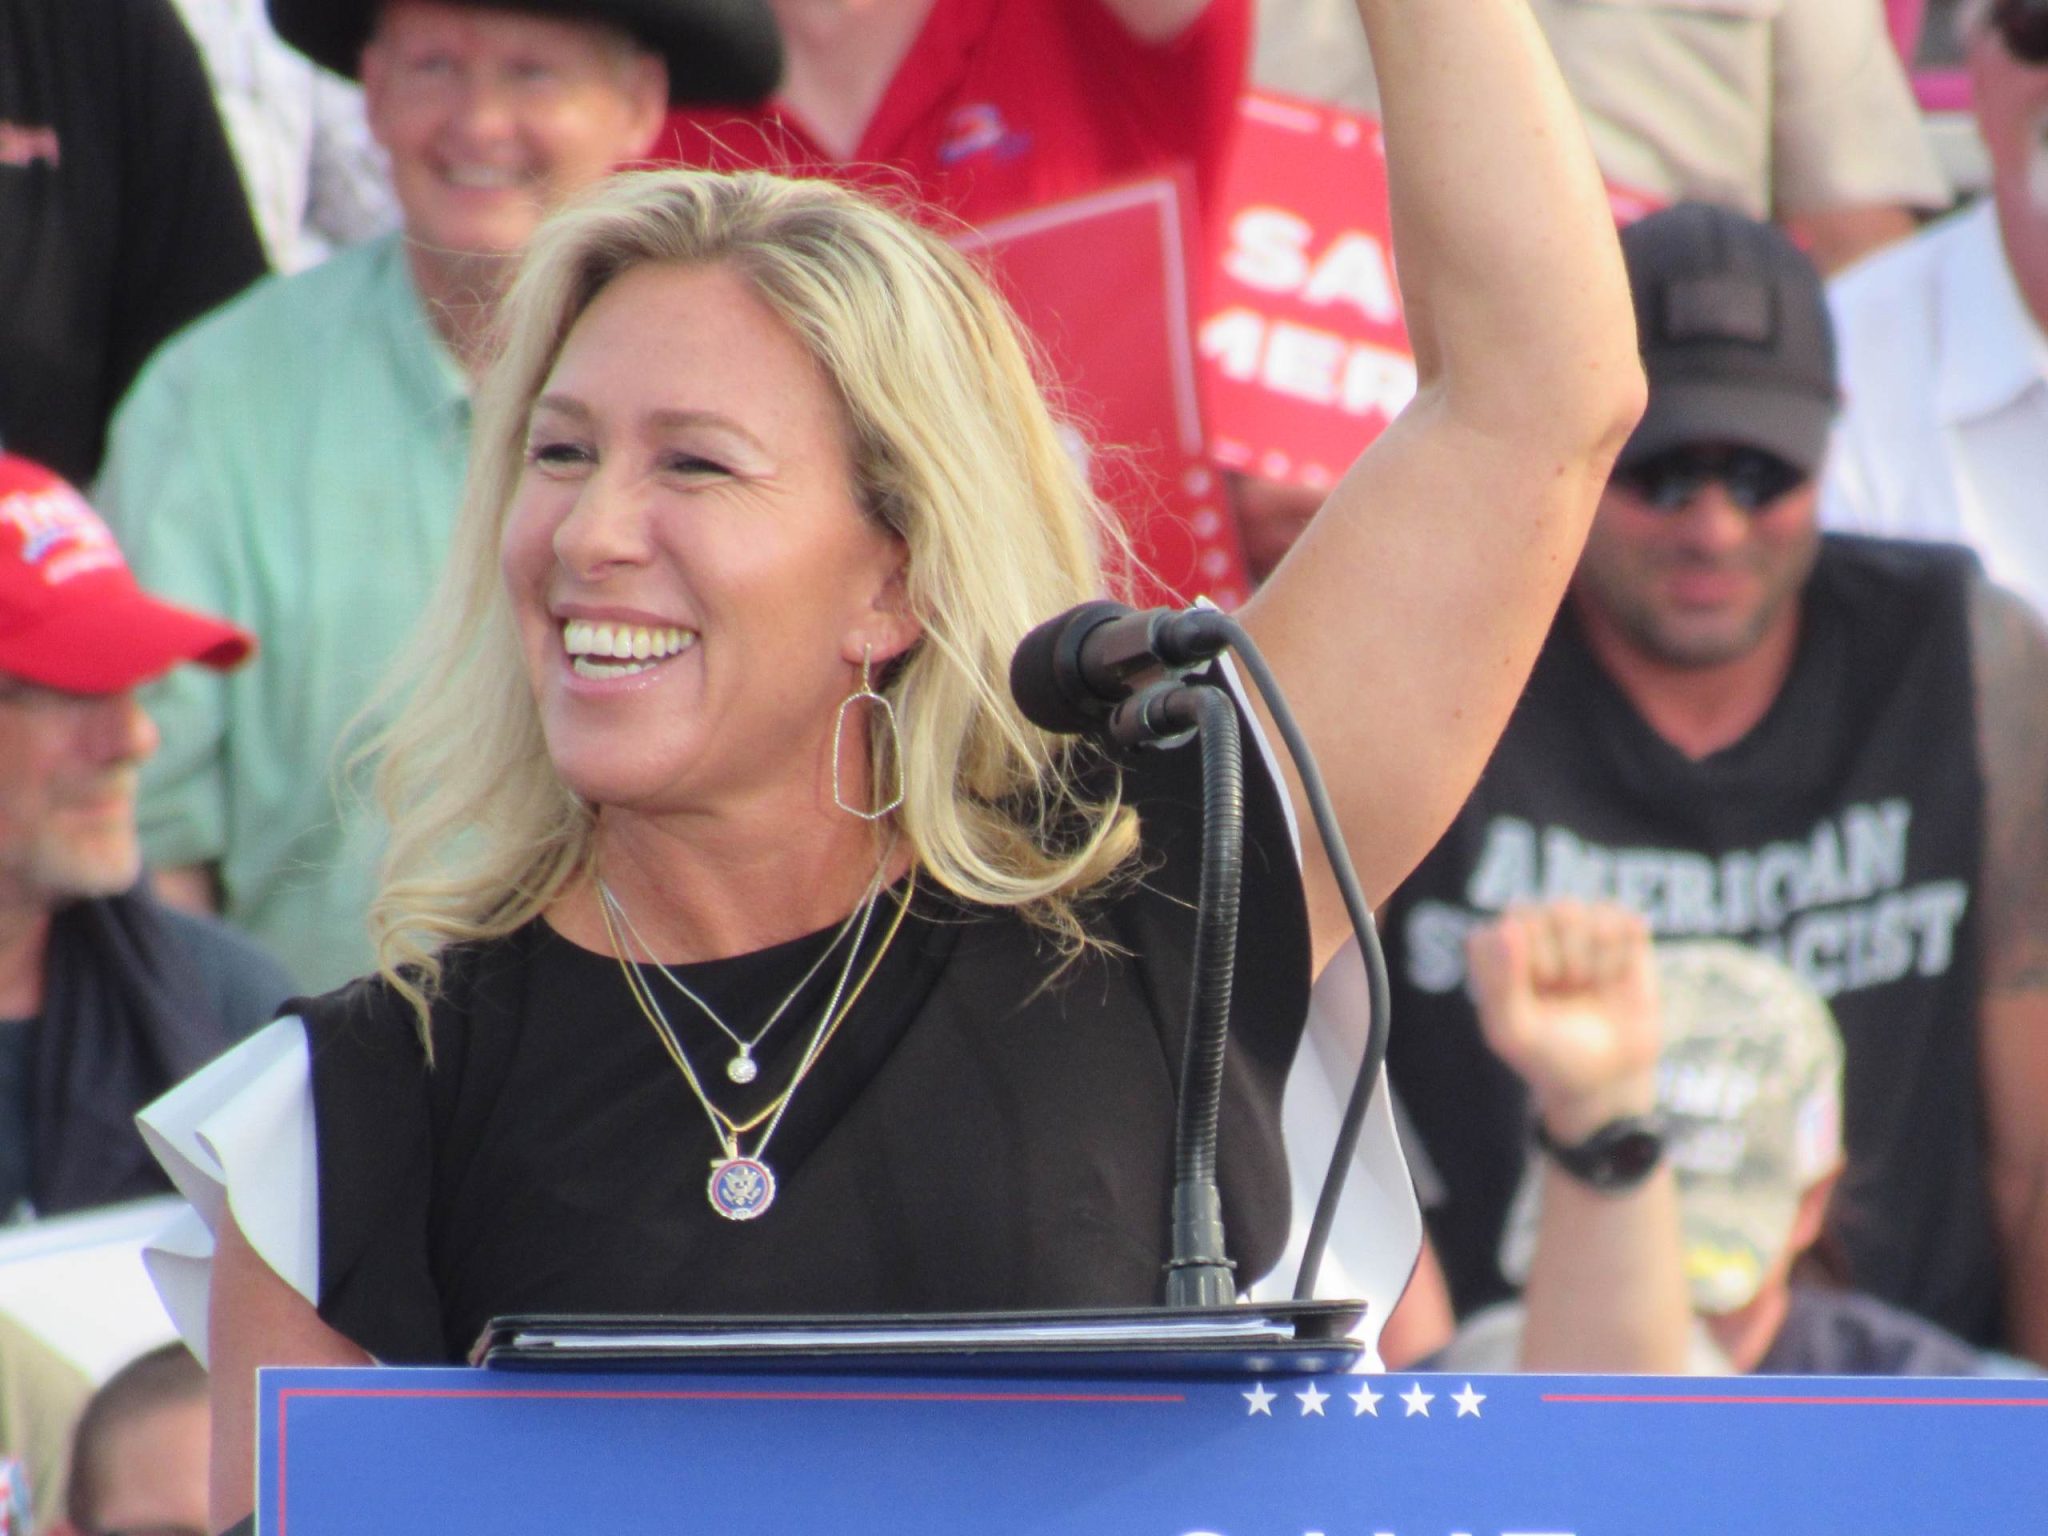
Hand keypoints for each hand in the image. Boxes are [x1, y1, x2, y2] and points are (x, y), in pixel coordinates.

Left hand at [1466, 902, 1660, 1140]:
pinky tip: (1615, 978)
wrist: (1608, 1079)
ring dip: (1589, 959)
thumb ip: (1501, 983)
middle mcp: (1533, 933)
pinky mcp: (1618, 935)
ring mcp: (1576, 930)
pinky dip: (1622, 955)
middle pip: (1547, 914)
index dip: (1525, 963)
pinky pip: (1623, 920)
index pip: (1505, 926)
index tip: (1533, 997)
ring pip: (1580, 912)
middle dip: (1560, 962)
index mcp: (1497, 952)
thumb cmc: (1550, 1056)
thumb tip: (1508, 927)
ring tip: (1586, 986)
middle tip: (1564, 992)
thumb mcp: (1515, 1033)